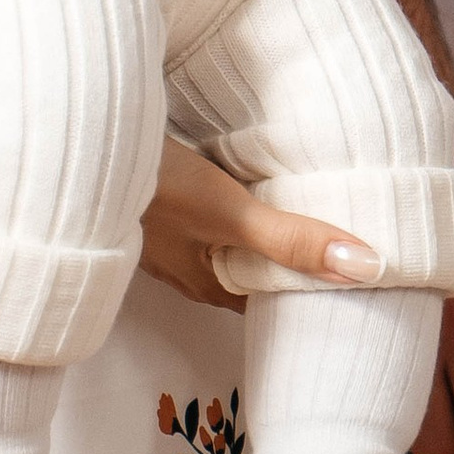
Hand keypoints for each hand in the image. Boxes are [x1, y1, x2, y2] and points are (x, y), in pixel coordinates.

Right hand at [138, 135, 383, 310]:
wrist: (87, 151)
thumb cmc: (158, 191)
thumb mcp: (231, 214)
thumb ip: (290, 239)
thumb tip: (365, 267)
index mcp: (207, 283)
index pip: (266, 302)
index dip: (304, 296)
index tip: (347, 285)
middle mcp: (188, 266)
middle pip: (249, 271)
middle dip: (286, 260)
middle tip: (337, 242)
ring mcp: (169, 234)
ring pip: (227, 241)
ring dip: (259, 230)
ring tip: (303, 208)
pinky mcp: (158, 201)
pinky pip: (207, 213)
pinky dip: (233, 203)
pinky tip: (247, 177)